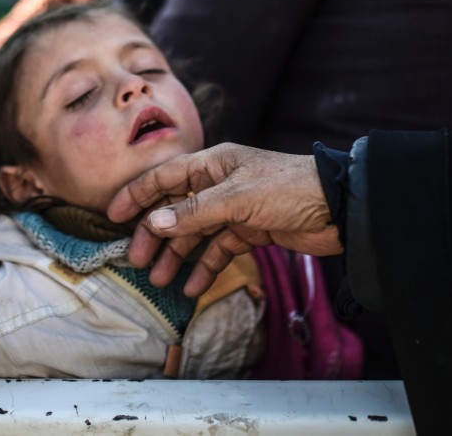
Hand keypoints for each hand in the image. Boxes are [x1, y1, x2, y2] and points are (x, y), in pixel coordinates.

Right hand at [107, 143, 341, 296]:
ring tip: (160, 281)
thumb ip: (194, 212)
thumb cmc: (289, 189)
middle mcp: (219, 184)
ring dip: (177, 256)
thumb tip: (154, 223)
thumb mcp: (236, 199)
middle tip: (137, 262)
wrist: (338, 207)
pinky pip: (220, 250)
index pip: (165, 178)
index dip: (137, 195)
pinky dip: (206, 267)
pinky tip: (193, 287)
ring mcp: (235, 208)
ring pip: (195, 233)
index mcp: (213, 165)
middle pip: (176, 209)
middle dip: (155, 235)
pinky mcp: (251, 230)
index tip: (113, 215)